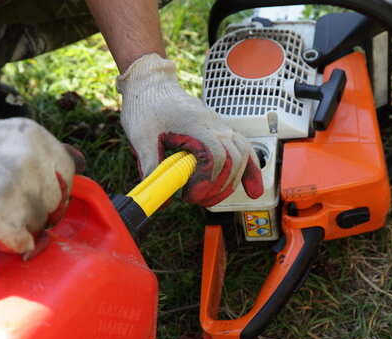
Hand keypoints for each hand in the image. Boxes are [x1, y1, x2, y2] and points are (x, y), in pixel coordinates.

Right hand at [0, 118, 75, 253]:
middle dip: (37, 210)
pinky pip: (23, 243)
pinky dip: (10, 244)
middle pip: (56, 201)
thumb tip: (84, 162)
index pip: (68, 172)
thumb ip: (46, 150)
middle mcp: (28, 158)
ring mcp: (12, 187)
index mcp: (33, 136)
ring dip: (20, 227)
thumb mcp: (6, 135)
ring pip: (40, 223)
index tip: (36, 196)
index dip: (54, 190)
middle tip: (6, 206)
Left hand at [117, 53, 262, 206]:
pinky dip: (249, 168)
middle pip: (234, 159)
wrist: (151, 82)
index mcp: (195, 125)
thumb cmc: (144, 105)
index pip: (216, 156)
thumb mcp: (140, 137)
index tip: (188, 194)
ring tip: (215, 198)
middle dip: (220, 186)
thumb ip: (151, 167)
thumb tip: (160, 201)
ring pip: (243, 154)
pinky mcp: (218, 130)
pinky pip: (242, 148)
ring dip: (235, 180)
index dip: (207, 181)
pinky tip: (251, 186)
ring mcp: (219, 126)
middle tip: (198, 200)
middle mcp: (213, 125)